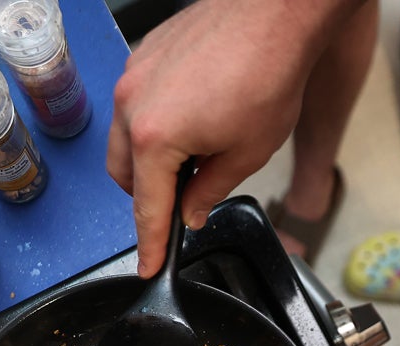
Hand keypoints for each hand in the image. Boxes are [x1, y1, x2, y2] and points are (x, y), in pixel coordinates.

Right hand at [107, 0, 351, 275]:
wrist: (275, 14)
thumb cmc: (268, 75)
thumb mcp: (245, 154)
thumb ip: (208, 192)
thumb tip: (189, 212)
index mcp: (153, 139)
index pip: (147, 208)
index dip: (151, 244)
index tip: (149, 267)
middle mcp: (131, 105)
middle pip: (124, 175)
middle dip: (151, 195)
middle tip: (188, 200)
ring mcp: (133, 76)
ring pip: (125, 139)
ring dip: (151, 158)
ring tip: (198, 153)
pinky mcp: (143, 57)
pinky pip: (136, 105)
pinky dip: (154, 124)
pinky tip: (195, 119)